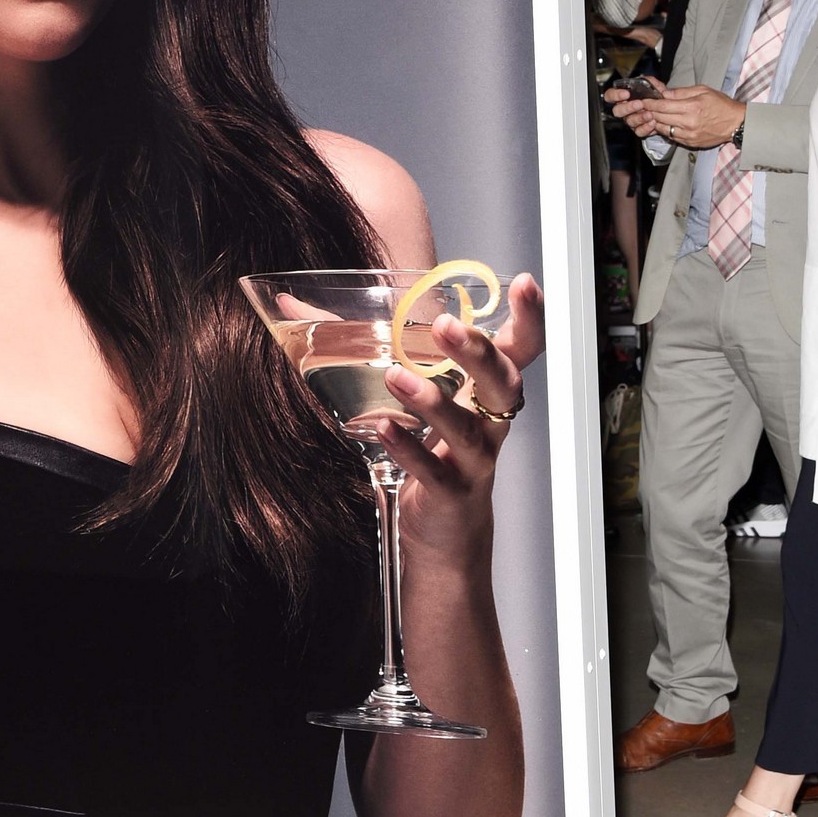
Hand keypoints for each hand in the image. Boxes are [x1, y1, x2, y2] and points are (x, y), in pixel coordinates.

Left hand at [370, 273, 544, 558]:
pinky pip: (434, 472)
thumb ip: (351, 342)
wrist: (445, 533)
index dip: (529, 317)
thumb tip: (288, 303)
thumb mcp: (407, 394)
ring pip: (465, 428)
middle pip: (502, 381)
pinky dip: (409, 450)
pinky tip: (382, 431)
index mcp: (483, 391)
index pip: (520, 348)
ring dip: (432, 401)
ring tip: (395, 376)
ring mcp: (473, 460)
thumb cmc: (429, 449)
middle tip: (446, 326)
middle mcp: (488, 422)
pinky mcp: (451, 494)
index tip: (525, 283)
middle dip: (479, 352)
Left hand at [609, 82, 741, 148]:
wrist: (736, 123)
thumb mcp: (703, 91)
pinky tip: (664, 124)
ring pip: (663, 129)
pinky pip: (672, 136)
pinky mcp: (690, 142)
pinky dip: (666, 130)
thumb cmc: (721, 104)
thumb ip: (682, 92)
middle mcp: (688, 123)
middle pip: (660, 117)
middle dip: (649, 112)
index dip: (650, 103)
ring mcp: (688, 135)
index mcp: (692, 107)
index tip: (642, 100)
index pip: (663, 105)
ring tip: (652, 115)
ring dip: (655, 122)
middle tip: (642, 107)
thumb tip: (664, 93)